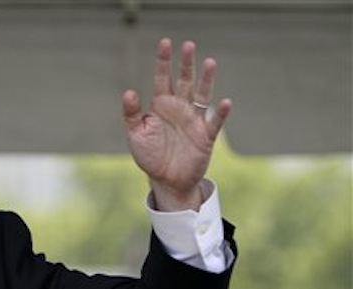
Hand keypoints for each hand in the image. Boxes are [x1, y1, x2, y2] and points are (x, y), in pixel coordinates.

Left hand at [123, 38, 231, 210]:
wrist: (166, 180)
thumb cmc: (150, 156)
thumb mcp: (136, 135)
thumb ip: (132, 114)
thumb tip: (129, 92)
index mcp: (161, 106)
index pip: (162, 79)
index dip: (163, 62)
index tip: (165, 43)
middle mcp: (179, 109)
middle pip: (184, 81)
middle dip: (186, 64)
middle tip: (189, 45)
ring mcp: (193, 120)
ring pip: (201, 95)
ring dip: (206, 80)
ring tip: (210, 62)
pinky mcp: (205, 136)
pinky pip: (214, 122)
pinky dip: (219, 112)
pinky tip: (224, 101)